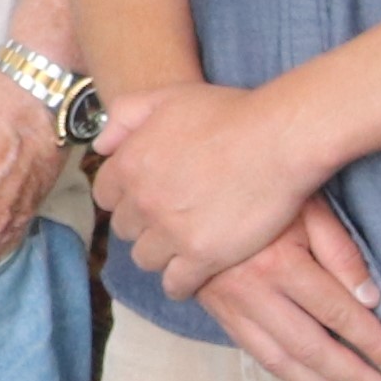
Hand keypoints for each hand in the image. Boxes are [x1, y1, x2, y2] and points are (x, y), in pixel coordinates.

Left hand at [88, 76, 328, 299]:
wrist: (278, 140)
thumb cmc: (229, 113)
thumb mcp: (167, 97)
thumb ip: (126, 117)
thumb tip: (102, 147)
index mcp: (130, 164)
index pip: (106, 196)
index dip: (125, 198)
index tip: (143, 200)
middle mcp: (143, 201)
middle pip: (125, 228)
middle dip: (142, 225)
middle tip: (166, 223)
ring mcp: (171, 231)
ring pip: (145, 258)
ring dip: (159, 254)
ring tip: (179, 249)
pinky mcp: (203, 255)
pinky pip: (175, 283)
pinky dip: (179, 283)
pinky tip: (190, 276)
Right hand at [198, 197, 380, 380]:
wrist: (190, 191)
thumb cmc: (261, 192)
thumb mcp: (308, 208)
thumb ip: (341, 252)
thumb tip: (370, 300)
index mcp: (279, 263)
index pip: (338, 313)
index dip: (372, 342)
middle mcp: (252, 292)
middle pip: (311, 347)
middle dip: (352, 376)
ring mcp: (230, 306)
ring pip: (280, 360)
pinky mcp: (218, 312)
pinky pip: (256, 353)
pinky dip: (288, 375)